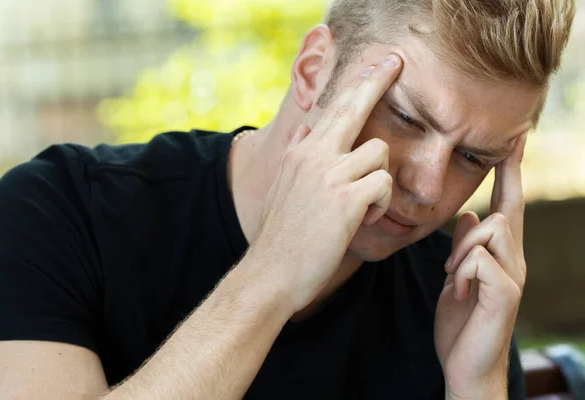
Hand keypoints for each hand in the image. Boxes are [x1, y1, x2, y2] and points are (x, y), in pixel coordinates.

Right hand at [245, 55, 401, 312]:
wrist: (270, 273)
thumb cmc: (283, 234)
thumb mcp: (283, 187)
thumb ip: (296, 155)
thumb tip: (304, 130)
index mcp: (300, 152)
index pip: (332, 108)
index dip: (357, 83)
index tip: (375, 62)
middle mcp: (312, 154)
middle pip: (353, 106)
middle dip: (376, 79)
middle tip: (395, 59)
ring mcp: (328, 174)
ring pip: (379, 151)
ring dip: (378, 179)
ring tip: (361, 205)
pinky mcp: (344, 199)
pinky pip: (382, 183)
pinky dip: (379, 203)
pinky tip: (362, 219)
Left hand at [434, 134, 527, 398]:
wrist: (464, 366)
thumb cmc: (460, 323)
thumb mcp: (458, 278)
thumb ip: (465, 250)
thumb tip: (470, 217)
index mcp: (500, 256)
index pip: (506, 208)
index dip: (510, 174)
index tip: (512, 142)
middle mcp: (513, 261)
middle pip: (509, 208)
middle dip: (509, 174)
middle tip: (509, 144)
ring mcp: (513, 277)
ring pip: (493, 227)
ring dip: (463, 246)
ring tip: (452, 274)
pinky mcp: (505, 295)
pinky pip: (481, 259)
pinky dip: (462, 269)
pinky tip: (456, 290)